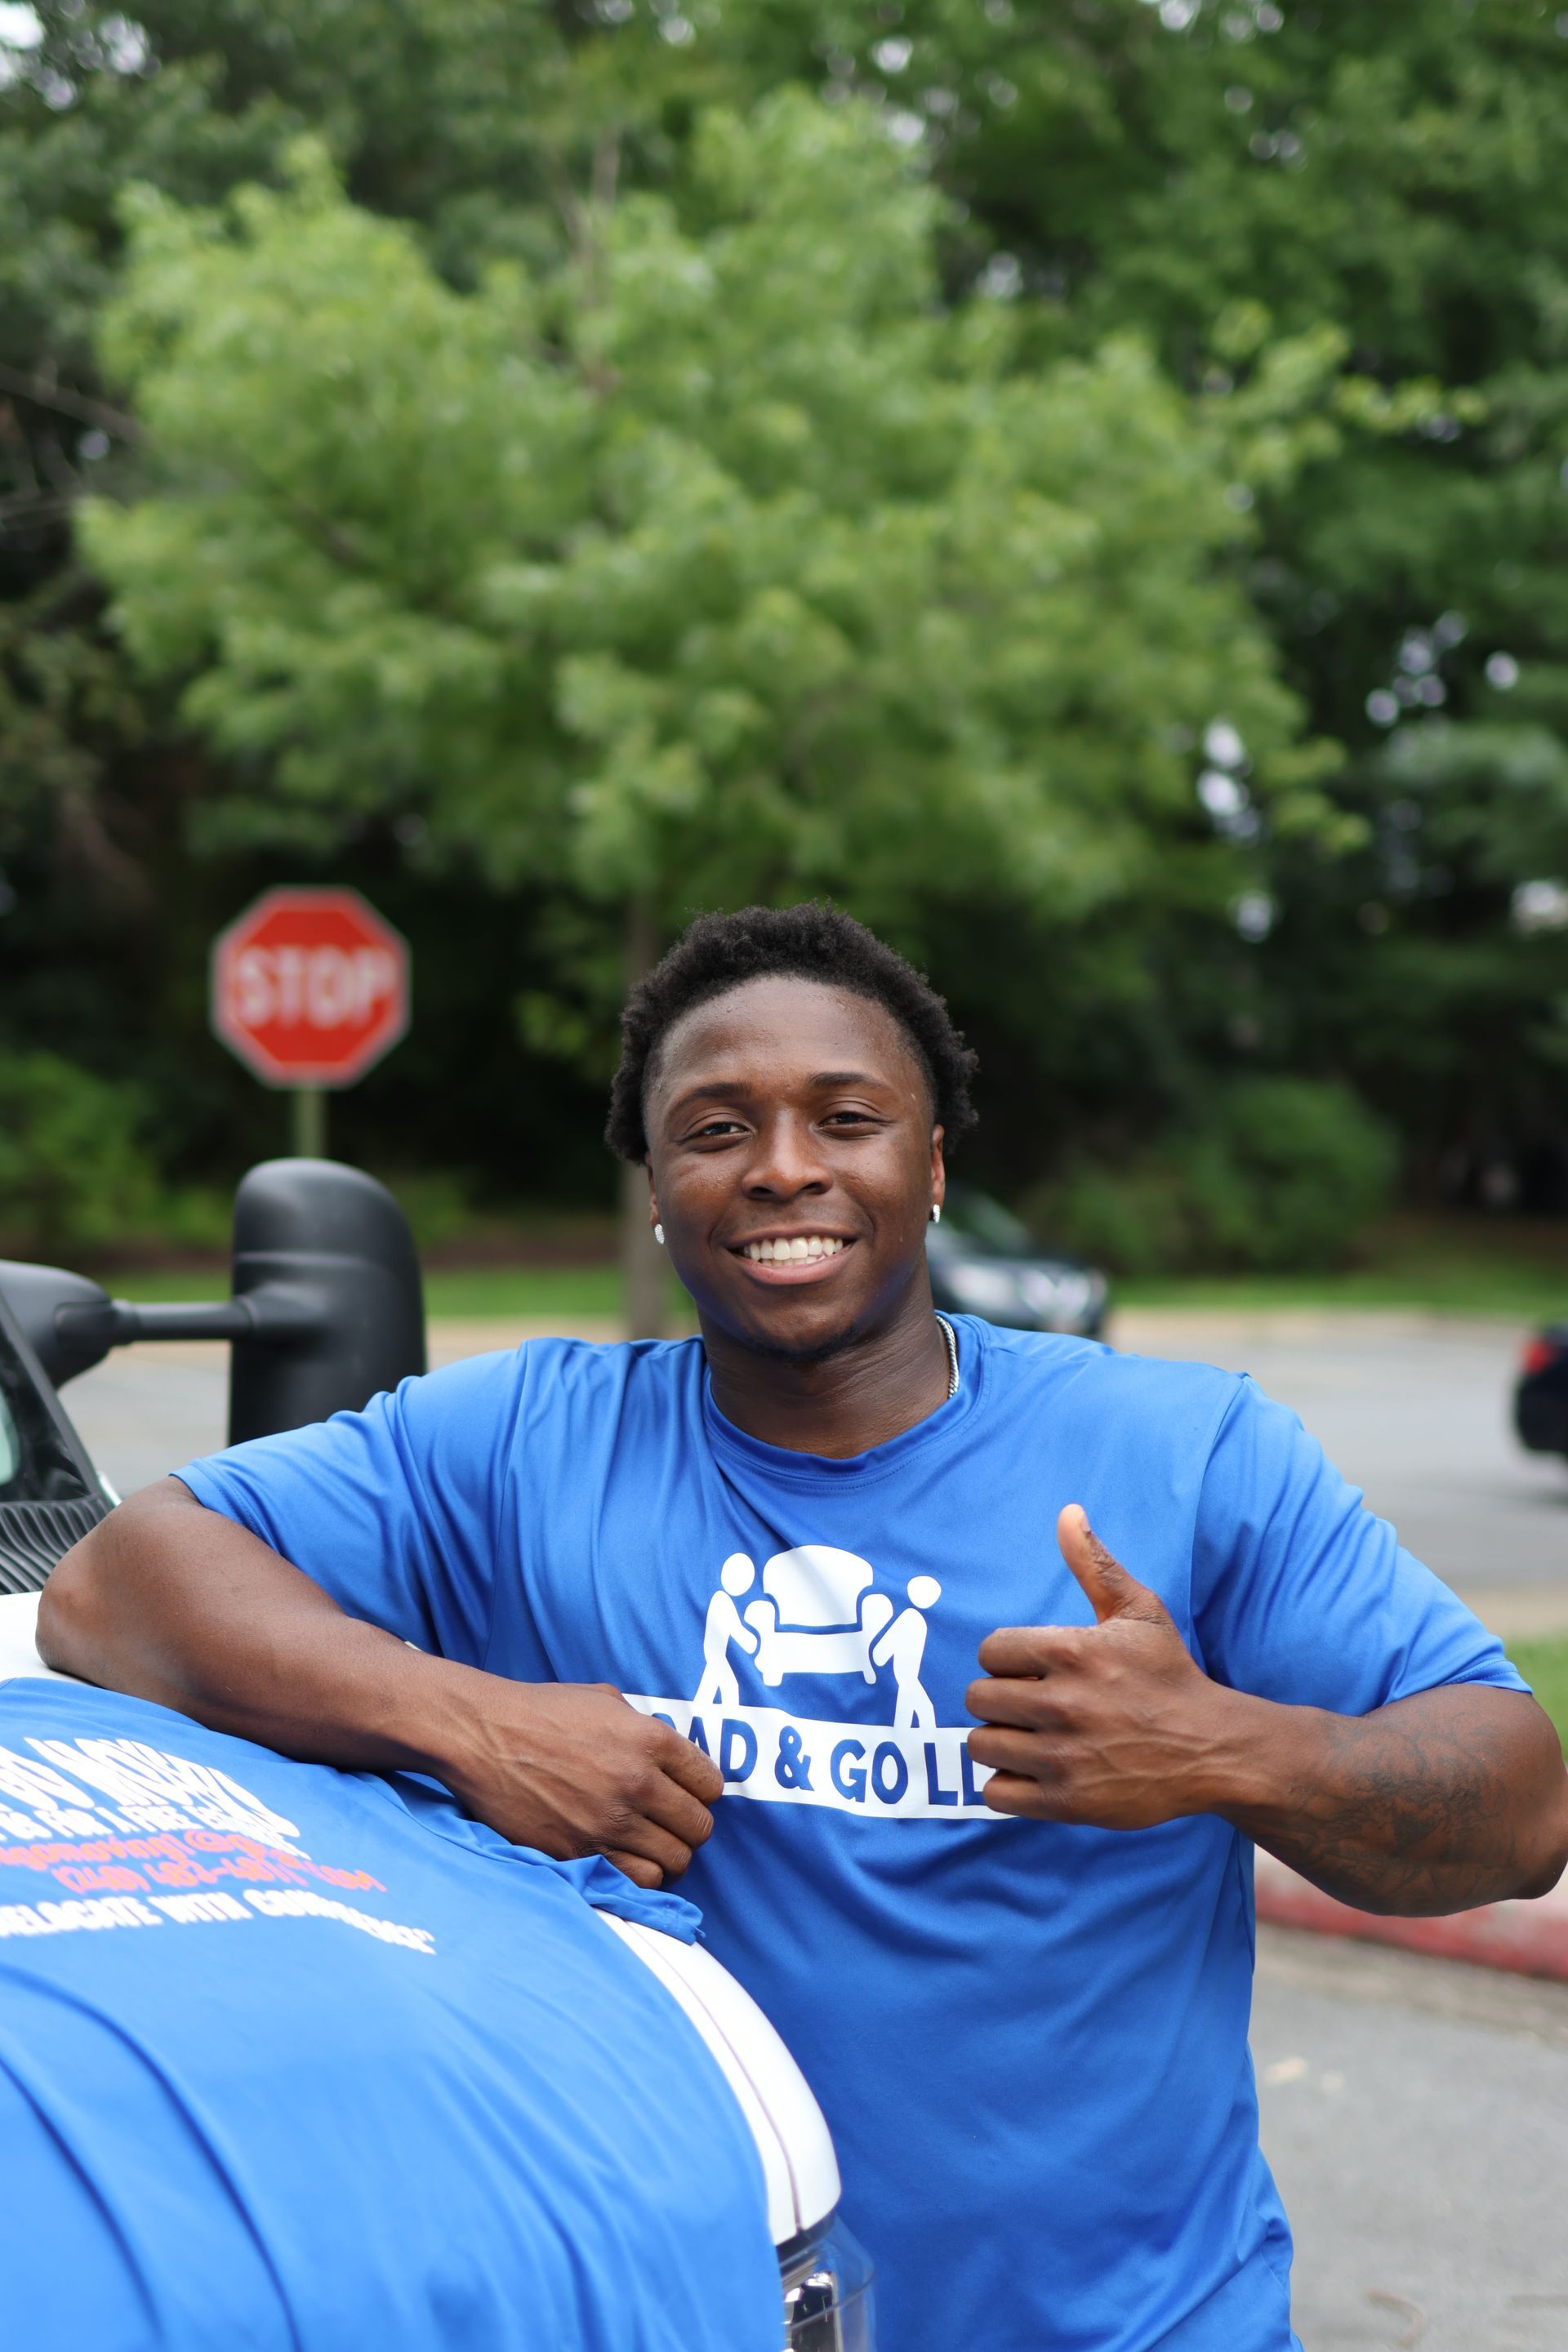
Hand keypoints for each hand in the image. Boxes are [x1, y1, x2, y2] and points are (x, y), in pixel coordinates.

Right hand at [443, 1676, 723, 1889]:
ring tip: (649, 1844)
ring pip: (674, 1862)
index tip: (687, 1794)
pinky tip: (625, 1858)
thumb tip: (673, 1756)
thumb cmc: (542, 1711)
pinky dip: (639, 1875)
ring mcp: (608, 1823)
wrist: (482, 1735)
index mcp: (649, 1740)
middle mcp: (636, 1783)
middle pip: (699, 1829)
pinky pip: (637, 1881)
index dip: (702, 1791)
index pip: (711, 1785)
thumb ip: (646, 1728)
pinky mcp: (579, 1853)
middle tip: (669, 1823)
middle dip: (689, 1827)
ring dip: (667, 1856)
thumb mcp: (606, 1701)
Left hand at [965, 1505, 1233, 1829]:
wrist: (1212, 1748)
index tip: (1031, 1667)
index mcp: (1072, 1652)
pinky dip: (1007, 1784)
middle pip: (977, 1697)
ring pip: (981, 1744)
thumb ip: (1095, 1562)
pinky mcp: (1067, 1802)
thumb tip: (1067, 1511)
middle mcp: (1062, 1703)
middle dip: (998, 1698)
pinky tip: (1033, 1770)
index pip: (988, 1651)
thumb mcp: (1139, 1610)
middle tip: (1028, 1703)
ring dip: (999, 1740)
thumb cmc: (1169, 1674)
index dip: (1005, 1658)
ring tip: (1029, 1736)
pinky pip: (997, 1793)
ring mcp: (1063, 1756)